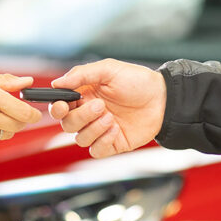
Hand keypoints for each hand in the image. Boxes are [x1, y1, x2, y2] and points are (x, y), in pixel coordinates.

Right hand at [49, 59, 165, 157]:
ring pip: (80, 139)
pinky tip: (115, 129)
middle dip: (81, 117)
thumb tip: (57, 84)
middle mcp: (88, 114)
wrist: (163, 99)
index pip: (60, 107)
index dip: (57, 108)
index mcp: (83, 95)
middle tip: (100, 106)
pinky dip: (102, 141)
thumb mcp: (109, 69)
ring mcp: (100, 130)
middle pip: (68, 124)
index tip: (63, 106)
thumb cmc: (137, 81)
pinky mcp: (112, 144)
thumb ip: (81, 74)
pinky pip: (96, 151)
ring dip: (93, 129)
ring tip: (111, 117)